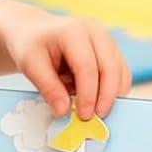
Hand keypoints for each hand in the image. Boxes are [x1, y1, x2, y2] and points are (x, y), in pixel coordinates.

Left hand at [0, 7, 131, 121]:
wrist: (35, 32)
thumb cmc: (31, 46)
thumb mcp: (30, 65)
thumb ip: (48, 88)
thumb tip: (64, 112)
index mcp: (73, 32)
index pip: (87, 67)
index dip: (87, 94)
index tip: (84, 116)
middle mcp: (95, 33)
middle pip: (110, 68)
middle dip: (106, 97)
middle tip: (97, 119)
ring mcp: (107, 41)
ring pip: (120, 72)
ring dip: (113, 96)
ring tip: (97, 113)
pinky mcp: (111, 52)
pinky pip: (121, 74)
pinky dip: (114, 91)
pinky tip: (99, 103)